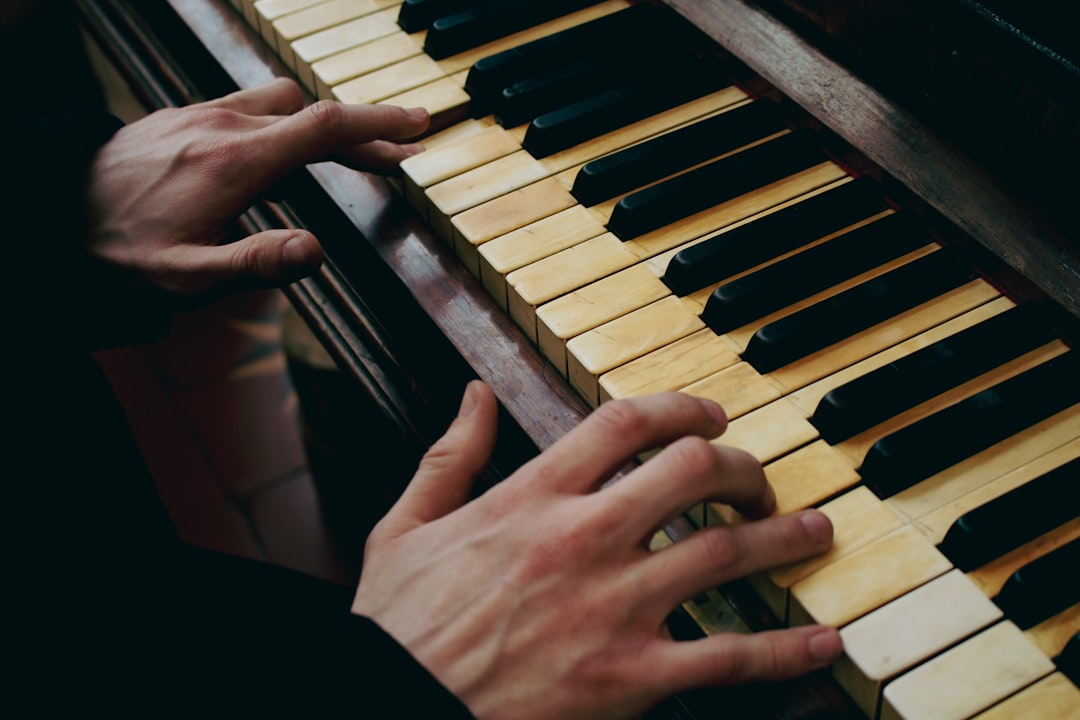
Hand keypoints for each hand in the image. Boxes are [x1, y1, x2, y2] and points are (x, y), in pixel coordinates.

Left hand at [84, 77, 428, 302]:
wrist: (51, 219)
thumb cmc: (120, 255)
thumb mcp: (188, 279)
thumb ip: (255, 264)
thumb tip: (314, 250)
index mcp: (235, 162)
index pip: (325, 128)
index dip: (379, 125)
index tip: (417, 126)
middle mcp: (222, 126)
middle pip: (313, 114)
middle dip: (364, 130)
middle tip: (401, 150)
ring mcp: (201, 115)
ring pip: (282, 102)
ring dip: (323, 123)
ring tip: (352, 152)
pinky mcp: (183, 116)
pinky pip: (250, 105)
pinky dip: (286, 120)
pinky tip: (286, 146)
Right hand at [354, 383, 842, 719]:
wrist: (395, 707)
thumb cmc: (400, 627)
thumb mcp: (407, 527)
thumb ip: (449, 455)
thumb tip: (472, 396)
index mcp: (532, 498)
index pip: (625, 423)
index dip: (681, 408)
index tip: (709, 415)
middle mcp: (583, 539)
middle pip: (693, 471)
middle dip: (740, 466)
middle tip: (757, 480)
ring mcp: (613, 607)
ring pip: (725, 552)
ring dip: (782, 536)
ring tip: (814, 530)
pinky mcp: (631, 676)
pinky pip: (729, 656)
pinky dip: (786, 649)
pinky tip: (822, 641)